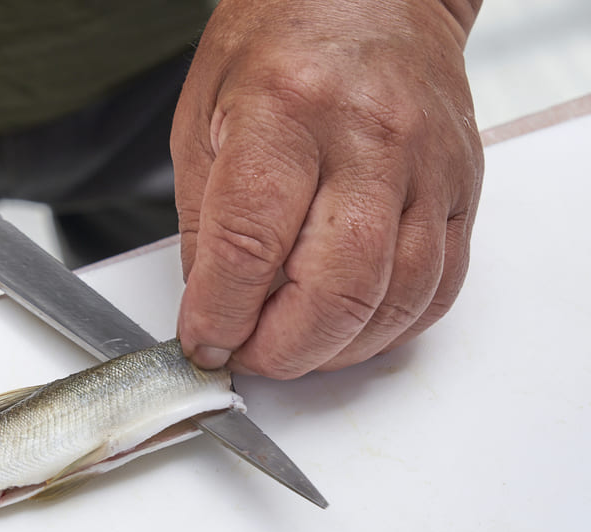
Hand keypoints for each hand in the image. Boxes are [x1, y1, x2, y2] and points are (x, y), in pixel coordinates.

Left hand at [172, 0, 483, 376]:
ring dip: (335, 350)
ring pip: (394, 299)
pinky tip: (350, 327)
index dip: (220, 315)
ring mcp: (426, 165)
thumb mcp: (203, 118)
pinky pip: (438, 285)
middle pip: (333, 289)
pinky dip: (390, 327)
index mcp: (285, 111)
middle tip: (248, 354)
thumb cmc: (278, 43)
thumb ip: (204, 222)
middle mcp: (368, 138)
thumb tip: (213, 306)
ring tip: (293, 346)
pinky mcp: (461, 187)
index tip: (204, 341)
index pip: (249, 246)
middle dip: (280, 351)